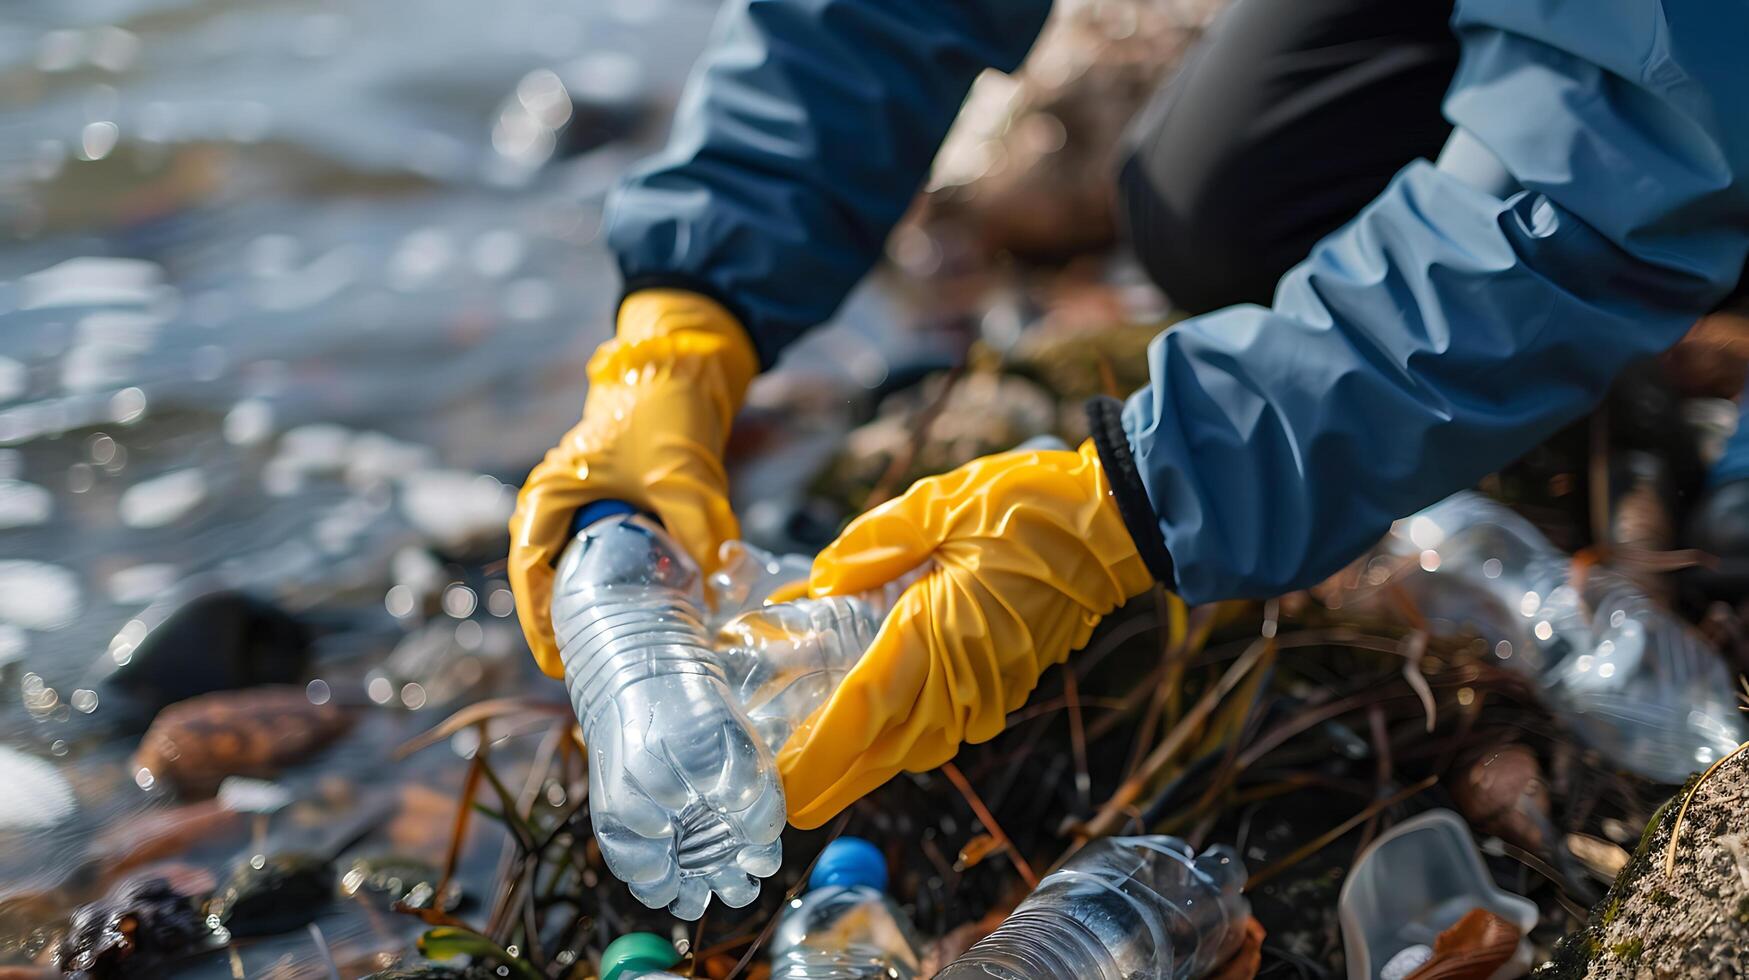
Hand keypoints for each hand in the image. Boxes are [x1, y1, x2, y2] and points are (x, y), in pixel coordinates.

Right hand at [508, 289, 757, 676]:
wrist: (678, 368)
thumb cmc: (663, 411)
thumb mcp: (682, 472)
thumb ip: (698, 525)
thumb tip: (714, 585)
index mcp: (551, 494)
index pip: (530, 569)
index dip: (539, 621)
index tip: (559, 661)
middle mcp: (554, 504)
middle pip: (542, 581)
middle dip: (559, 628)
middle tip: (583, 674)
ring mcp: (577, 508)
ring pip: (567, 574)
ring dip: (582, 612)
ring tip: (603, 659)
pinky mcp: (605, 510)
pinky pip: (595, 561)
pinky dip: (607, 591)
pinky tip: (632, 620)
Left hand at [777, 439, 1156, 827]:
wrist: (1113, 522)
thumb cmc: (1028, 506)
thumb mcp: (935, 505)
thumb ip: (871, 545)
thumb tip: (823, 582)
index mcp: (940, 632)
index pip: (865, 709)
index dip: (818, 754)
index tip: (781, 783)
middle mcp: (964, 678)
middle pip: (884, 750)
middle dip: (829, 780)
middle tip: (780, 797)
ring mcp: (991, 690)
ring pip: (914, 748)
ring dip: (864, 765)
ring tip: (813, 771)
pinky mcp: (1006, 687)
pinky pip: (943, 730)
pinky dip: (902, 741)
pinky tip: (873, 730)